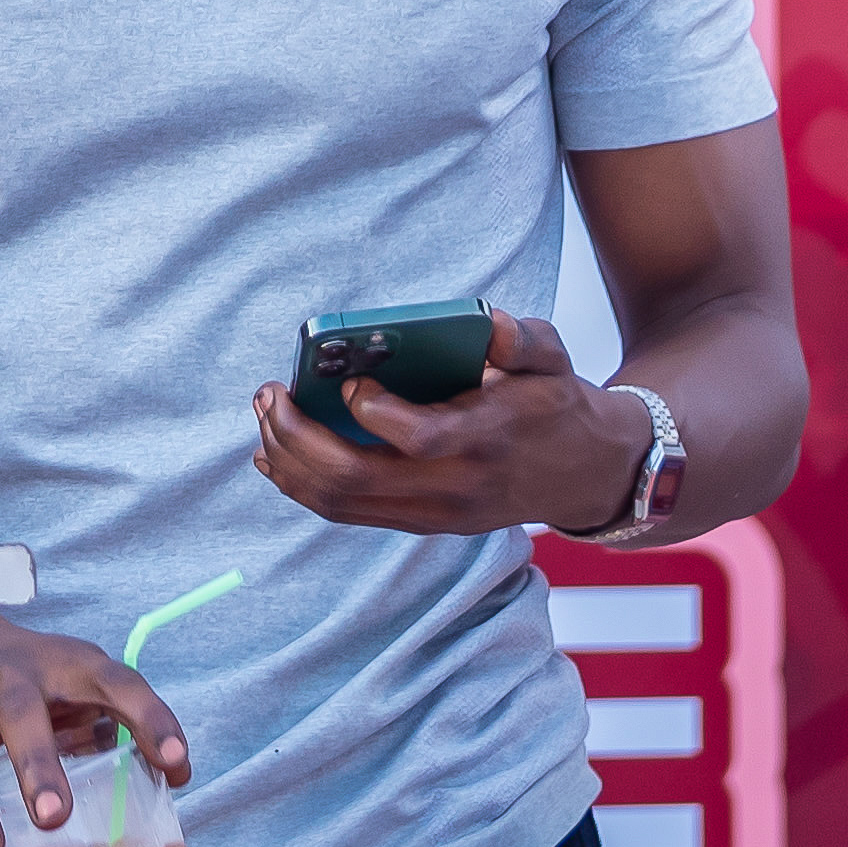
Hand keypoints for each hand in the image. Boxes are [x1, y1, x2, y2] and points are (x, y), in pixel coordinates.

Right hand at [0, 612, 188, 846]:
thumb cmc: (45, 683)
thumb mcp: (85, 687)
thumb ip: (123, 728)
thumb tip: (173, 782)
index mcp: (68, 665)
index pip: (116, 683)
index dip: (149, 718)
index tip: (175, 763)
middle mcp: (15, 677)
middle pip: (22, 715)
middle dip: (37, 765)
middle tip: (55, 817)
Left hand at [252, 312, 649, 533]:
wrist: (583, 472)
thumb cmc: (555, 403)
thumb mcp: (555, 359)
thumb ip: (525, 339)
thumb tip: (491, 325)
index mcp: (486, 440)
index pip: (417, 437)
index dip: (371, 410)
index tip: (349, 379)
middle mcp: (454, 486)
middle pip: (355, 478)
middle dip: (298, 436)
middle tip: (268, 393)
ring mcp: (434, 512)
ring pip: (342, 503)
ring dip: (290, 463)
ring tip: (264, 417)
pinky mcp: (420, 522)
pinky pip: (348, 512)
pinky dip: (304, 486)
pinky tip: (276, 455)